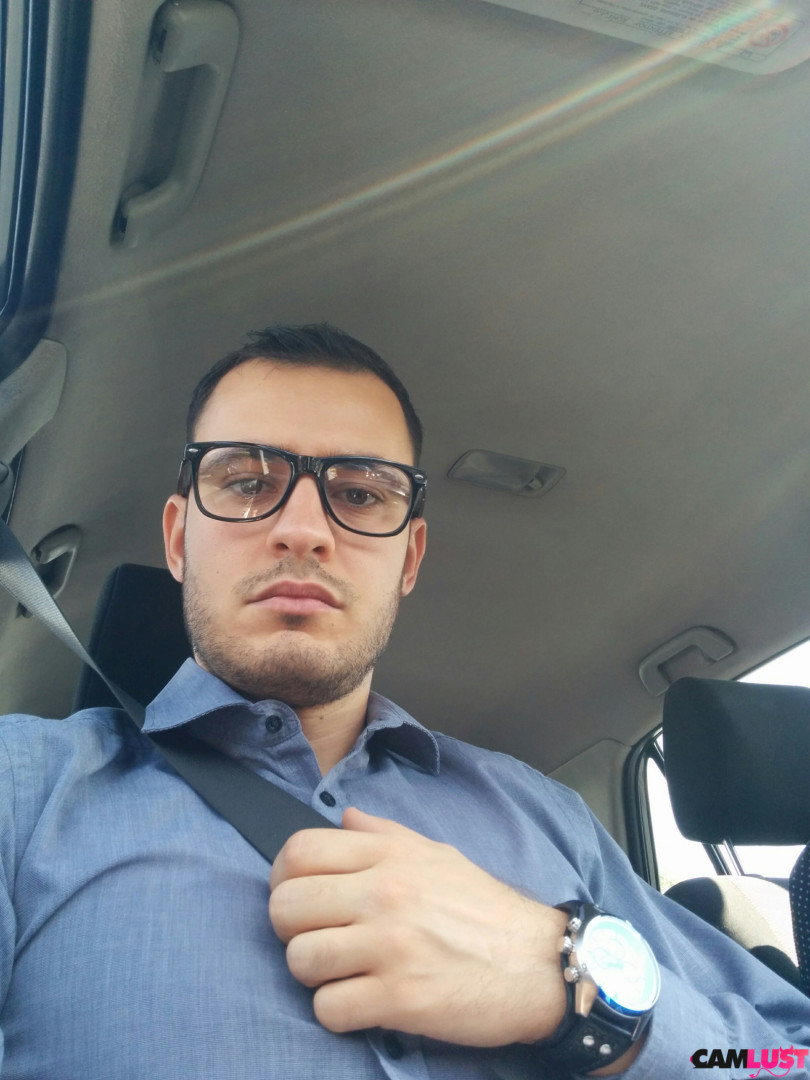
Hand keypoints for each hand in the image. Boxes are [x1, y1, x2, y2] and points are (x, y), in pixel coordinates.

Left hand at [268, 807, 568, 1045]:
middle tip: (317, 938)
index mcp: (389, 854)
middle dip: (290, 928)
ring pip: (299, 960)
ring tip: (341, 972)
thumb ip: (384, 833)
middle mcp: (384, 893)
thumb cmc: (485, 909)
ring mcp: (390, 946)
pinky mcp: (399, 998)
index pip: (299, 851)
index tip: (298, 896)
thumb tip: (343, 816)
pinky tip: (361, 1002)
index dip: (283, 877)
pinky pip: (328, 1009)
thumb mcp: (436, 854)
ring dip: (313, 973)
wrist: (539, 963)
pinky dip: (337, 1012)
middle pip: (286, 906)